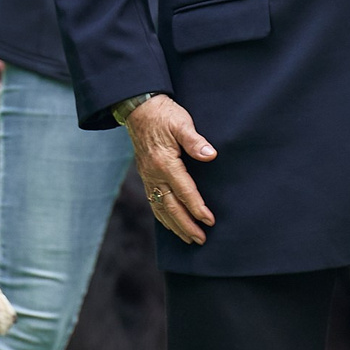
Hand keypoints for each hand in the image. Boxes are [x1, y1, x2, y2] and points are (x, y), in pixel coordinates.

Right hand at [126, 96, 217, 245]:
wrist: (139, 109)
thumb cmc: (164, 115)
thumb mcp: (182, 123)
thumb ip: (195, 140)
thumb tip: (210, 155)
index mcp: (165, 163)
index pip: (184, 191)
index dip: (197, 208)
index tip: (209, 221)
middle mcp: (154, 174)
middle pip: (171, 207)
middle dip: (186, 225)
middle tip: (201, 240)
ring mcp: (148, 177)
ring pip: (161, 208)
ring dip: (175, 225)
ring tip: (189, 239)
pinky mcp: (146, 176)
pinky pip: (153, 202)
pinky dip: (162, 217)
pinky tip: (170, 224)